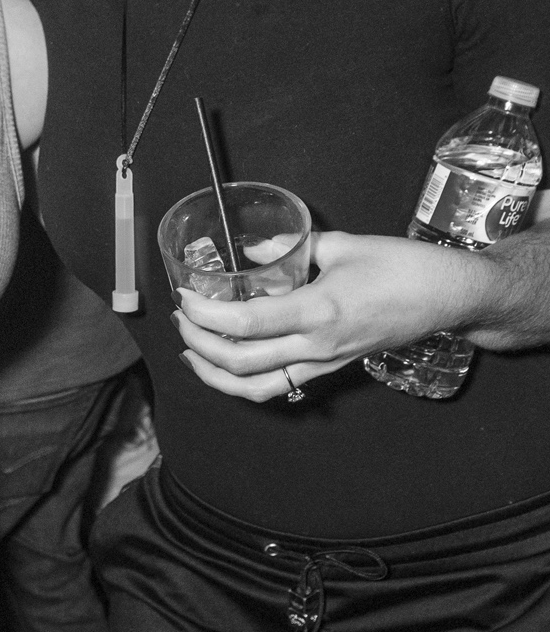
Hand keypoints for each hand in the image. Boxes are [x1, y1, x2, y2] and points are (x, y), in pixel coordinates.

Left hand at [173, 230, 480, 402]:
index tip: (185, 297)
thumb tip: (252, 251)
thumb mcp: (344, 243)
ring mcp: (325, 363)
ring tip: (193, 353)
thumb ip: (292, 245)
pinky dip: (246, 381)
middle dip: (200, 345)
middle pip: (241, 362)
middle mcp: (317, 346)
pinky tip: (230, 365)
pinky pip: (280, 386)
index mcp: (318, 311)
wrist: (449, 297)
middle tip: (182, 320)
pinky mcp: (332, 368)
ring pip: (256, 387)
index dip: (206, 314)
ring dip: (217, 375)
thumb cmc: (404, 268)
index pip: (245, 323)